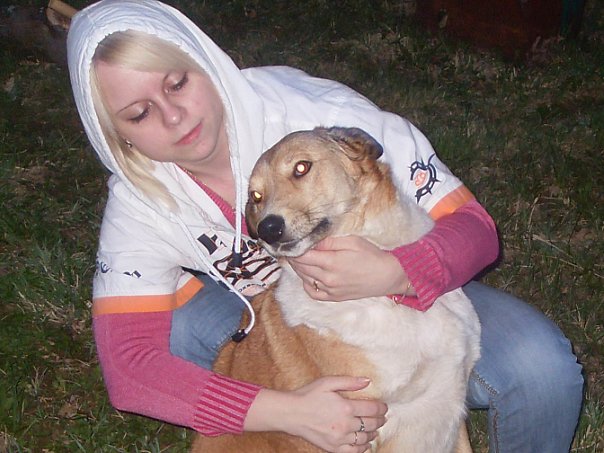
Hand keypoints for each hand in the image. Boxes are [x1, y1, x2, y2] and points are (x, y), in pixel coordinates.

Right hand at [244, 376, 387, 451]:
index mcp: (346, 407)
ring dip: (373, 434)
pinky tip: (365, 443)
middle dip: (380, 420)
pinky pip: (353, 451)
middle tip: (382, 417)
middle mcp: (345, 424)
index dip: (381, 408)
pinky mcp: (333, 448)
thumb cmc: (308, 395)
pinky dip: (362, 448)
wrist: (291, 413)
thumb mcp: (328, 382)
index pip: (372, 409)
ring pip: (364, 439)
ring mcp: (339, 438)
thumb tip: (367, 381)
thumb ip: (349, 381)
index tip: (384, 406)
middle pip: (371, 424)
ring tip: (375, 430)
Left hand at [288, 235, 410, 300]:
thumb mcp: (351, 241)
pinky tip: (307, 276)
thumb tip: (311, 241)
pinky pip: (313, 293)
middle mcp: (328, 278)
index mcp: (331, 262)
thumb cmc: (371, 255)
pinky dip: (306, 284)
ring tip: (297, 259)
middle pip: (301, 267)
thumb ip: (329, 242)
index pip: (302, 256)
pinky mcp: (334, 297)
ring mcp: (330, 290)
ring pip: (305, 279)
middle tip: (290, 248)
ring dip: (298, 269)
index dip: (293, 249)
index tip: (288, 242)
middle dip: (293, 257)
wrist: (387, 275)